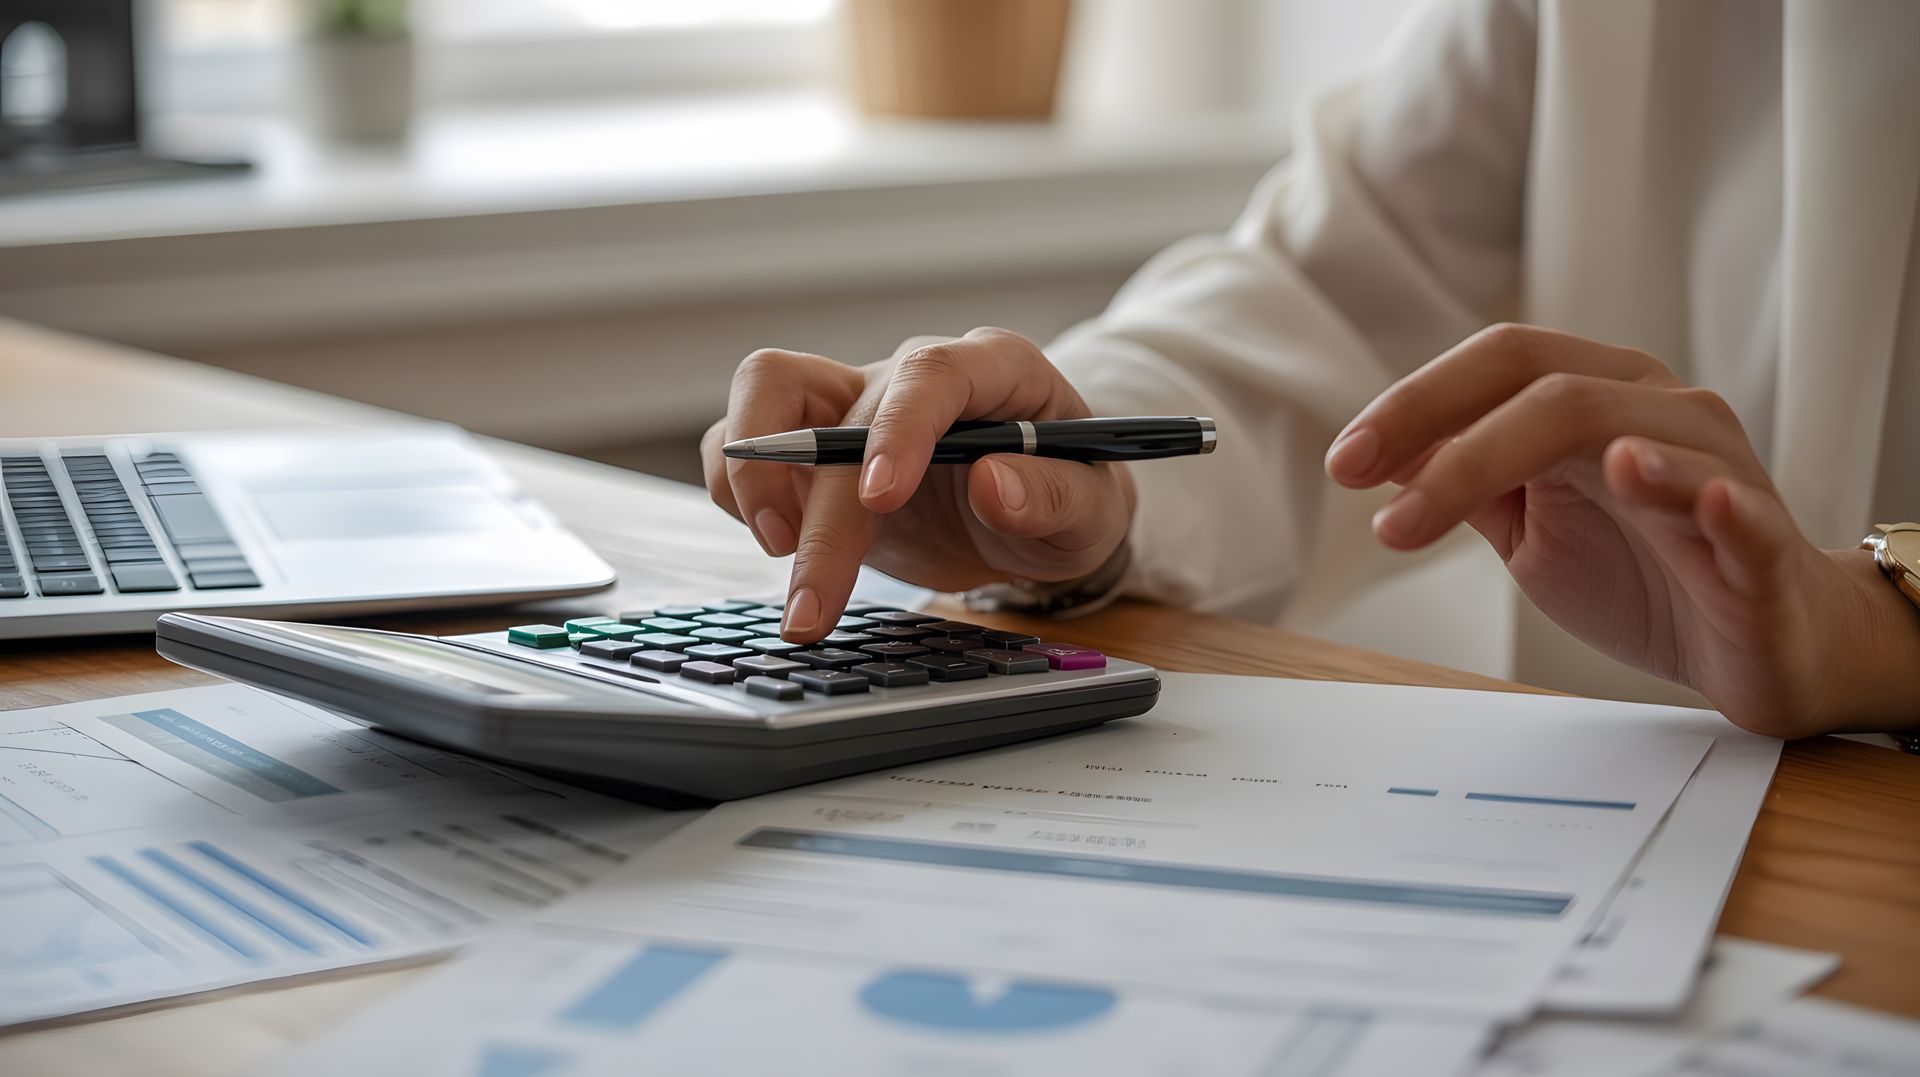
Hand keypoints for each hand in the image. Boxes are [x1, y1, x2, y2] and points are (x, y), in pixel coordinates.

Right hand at [701, 328, 1134, 641]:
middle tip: (812, 601)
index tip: (879, 499)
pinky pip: (744, 439)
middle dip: (819, 515)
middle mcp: (913, 375)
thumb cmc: (1064, 497)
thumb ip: (1052, 497)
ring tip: (778, 556)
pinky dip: (741, 491)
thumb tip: (994, 485)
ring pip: (766, 389)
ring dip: (753, 475)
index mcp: (994, 369)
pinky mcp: (814, 441)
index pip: (933, 374)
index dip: (899, 430)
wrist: (1031, 514)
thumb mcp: (1090, 510)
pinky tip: (777, 545)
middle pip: (838, 411)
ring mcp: (855, 402)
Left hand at [1325, 323, 1919, 736]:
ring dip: (1528, 458)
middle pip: (1551, 391)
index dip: (1416, 402)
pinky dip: (1690, 490)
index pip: (1503, 364)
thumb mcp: (1532, 528)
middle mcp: (1660, 412)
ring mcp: (1718, 468)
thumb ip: (1469, 484)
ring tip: (1453, 489)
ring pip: (1633, 430)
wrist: (1761, 649)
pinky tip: (1640, 475)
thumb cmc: (1647, 574)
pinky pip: (1731, 505)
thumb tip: (1381, 455)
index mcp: (1600, 398)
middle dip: (1450, 440)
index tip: (1346, 464)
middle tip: (1379, 509)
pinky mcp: (1762, 541)